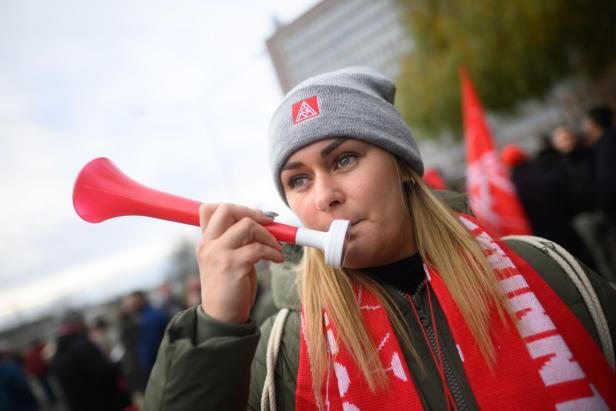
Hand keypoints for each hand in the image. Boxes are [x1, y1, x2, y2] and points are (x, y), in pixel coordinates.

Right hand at [197, 203, 283, 322]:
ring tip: (276, 247)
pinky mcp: (232, 265)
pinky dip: (273, 251)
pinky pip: (259, 248)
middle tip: (269, 224)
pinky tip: (278, 259)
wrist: (222, 318)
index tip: (255, 217)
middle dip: (253, 213)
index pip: (209, 209)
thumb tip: (258, 222)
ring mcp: (219, 254)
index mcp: (206, 242)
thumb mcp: (226, 260)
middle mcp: (208, 244)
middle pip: (227, 209)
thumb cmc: (229, 288)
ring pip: (247, 225)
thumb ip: (235, 241)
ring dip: (268, 234)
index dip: (235, 207)